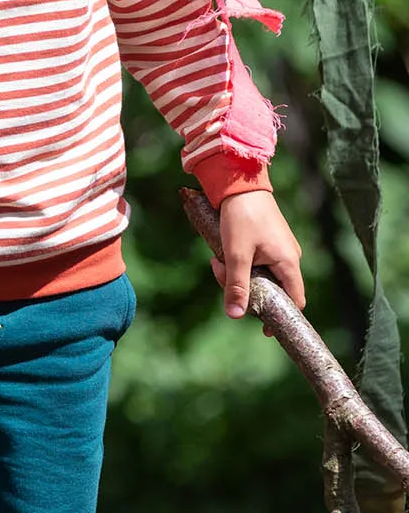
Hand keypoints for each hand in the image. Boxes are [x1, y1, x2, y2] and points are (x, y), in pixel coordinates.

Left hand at [211, 189, 304, 318]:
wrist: (239, 183)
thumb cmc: (240, 217)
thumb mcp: (236, 254)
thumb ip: (237, 285)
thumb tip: (235, 316)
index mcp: (288, 263)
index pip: (295, 301)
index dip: (281, 318)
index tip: (263, 330)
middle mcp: (289, 258)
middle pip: (271, 289)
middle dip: (244, 288)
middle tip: (221, 273)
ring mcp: (279, 249)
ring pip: (259, 275)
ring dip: (236, 274)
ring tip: (217, 259)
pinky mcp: (268, 242)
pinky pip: (255, 263)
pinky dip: (238, 263)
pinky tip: (222, 254)